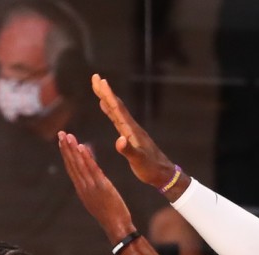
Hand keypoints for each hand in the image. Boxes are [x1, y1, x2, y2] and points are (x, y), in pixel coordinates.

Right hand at [57, 131, 135, 242]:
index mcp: (82, 189)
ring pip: (79, 165)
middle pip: (72, 164)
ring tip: (68, 136)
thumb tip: (92, 173)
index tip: (62, 142)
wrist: (116, 226)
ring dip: (73, 149)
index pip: (72, 169)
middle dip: (66, 148)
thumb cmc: (110, 214)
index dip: (66, 155)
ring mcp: (91, 187)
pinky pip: (92, 170)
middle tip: (61, 133)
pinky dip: (86, 158)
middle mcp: (83, 187)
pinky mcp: (101, 187)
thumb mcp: (98, 198)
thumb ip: (94, 185)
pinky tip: (82, 147)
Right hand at [91, 75, 180, 192]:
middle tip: (95, 77)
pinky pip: (117, 119)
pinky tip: (105, 107)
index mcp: (132, 131)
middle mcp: (131, 127)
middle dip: (105, 92)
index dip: (109, 96)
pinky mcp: (130, 136)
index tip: (100, 81)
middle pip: (116, 106)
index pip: (118, 110)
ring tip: (98, 87)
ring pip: (116, 111)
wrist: (163, 174)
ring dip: (106, 98)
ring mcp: (131, 131)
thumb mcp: (139, 161)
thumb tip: (119, 140)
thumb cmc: (151, 169)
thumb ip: (128, 150)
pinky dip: (110, 110)